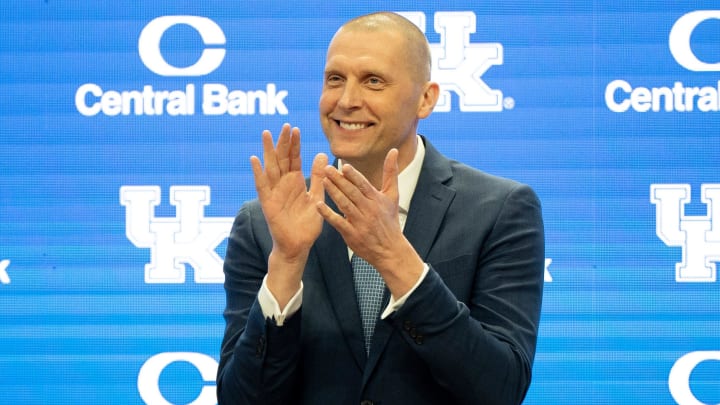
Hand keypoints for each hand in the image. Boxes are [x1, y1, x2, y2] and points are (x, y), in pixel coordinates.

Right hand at [250, 124, 326, 304]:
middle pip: (282, 158)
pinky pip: (262, 185)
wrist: (299, 245)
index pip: (294, 158)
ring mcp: (274, 192)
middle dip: (283, 142)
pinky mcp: (268, 203)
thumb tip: (323, 155)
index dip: (294, 144)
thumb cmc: (307, 224)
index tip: (295, 128)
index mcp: (295, 181)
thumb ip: (319, 177)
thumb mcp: (317, 196)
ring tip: (266, 134)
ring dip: (268, 151)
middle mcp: (283, 184)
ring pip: (270, 167)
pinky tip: (255, 159)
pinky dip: (258, 173)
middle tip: (285, 125)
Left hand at [317, 149, 423, 296]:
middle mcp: (368, 210)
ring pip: (344, 205)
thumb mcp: (392, 195)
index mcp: (376, 199)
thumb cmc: (389, 220)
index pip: (363, 185)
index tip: (343, 165)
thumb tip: (394, 150)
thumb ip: (390, 172)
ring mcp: (360, 222)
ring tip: (322, 181)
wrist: (390, 249)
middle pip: (352, 193)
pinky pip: (338, 222)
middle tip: (326, 169)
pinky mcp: (351, 234)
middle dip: (339, 180)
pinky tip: (318, 205)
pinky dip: (328, 214)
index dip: (353, 175)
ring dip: (333, 193)